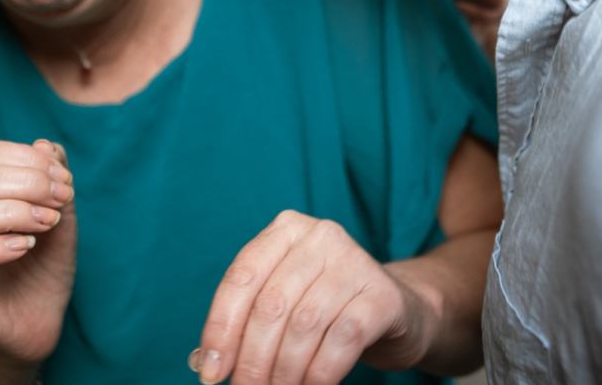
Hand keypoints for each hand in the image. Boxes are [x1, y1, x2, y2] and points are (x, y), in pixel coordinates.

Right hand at [0, 139, 76, 367]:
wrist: (39, 319)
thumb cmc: (44, 264)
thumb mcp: (61, 217)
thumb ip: (55, 181)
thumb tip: (47, 145)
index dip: (25, 159)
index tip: (64, 179)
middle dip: (24, 183)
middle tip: (60, 201)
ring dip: (11, 214)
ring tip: (45, 224)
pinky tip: (24, 248)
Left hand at [189, 211, 435, 384]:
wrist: (396, 310)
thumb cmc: (327, 308)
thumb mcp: (284, 302)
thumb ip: (245, 322)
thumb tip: (205, 362)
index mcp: (285, 230)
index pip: (241, 278)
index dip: (221, 329)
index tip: (211, 372)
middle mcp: (320, 236)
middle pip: (271, 305)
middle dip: (252, 359)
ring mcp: (356, 262)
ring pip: (304, 325)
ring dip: (284, 372)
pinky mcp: (383, 295)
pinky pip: (342, 339)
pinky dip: (319, 374)